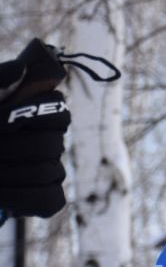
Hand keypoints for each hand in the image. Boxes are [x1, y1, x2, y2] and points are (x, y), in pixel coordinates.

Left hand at [0, 90, 71, 217]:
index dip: (29, 117)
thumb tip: (21, 68)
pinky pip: (47, 198)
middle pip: (50, 145)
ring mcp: (52, 167)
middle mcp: (51, 137)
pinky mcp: (47, 195)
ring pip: (45, 172)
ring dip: (7, 173)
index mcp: (38, 109)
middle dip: (9, 149)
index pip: (57, 111)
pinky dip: (18, 197)